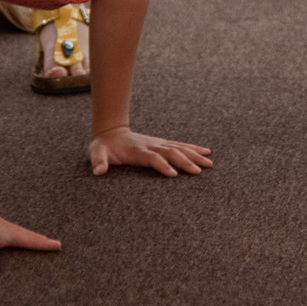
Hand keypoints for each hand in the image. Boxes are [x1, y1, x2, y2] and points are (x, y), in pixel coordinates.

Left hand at [88, 126, 214, 177]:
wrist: (111, 131)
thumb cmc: (104, 146)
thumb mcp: (97, 152)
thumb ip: (98, 161)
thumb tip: (98, 171)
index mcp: (137, 151)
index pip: (152, 158)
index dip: (162, 165)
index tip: (174, 174)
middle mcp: (151, 145)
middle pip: (171, 153)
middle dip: (185, 161)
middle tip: (199, 171)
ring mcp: (158, 143)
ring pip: (179, 149)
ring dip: (194, 155)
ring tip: (209, 163)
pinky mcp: (162, 144)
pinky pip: (180, 146)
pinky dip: (193, 148)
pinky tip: (206, 152)